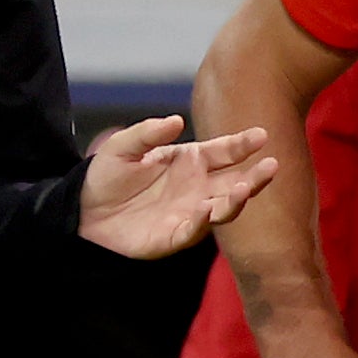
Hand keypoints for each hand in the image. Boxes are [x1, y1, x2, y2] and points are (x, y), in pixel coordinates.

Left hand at [79, 116, 277, 258]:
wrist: (84, 213)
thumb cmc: (106, 177)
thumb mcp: (123, 147)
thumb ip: (148, 132)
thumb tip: (177, 120)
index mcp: (190, 161)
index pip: (224, 152)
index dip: (243, 144)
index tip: (261, 135)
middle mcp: (197, 187)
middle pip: (235, 181)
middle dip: (255, 175)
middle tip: (273, 164)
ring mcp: (190, 212)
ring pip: (224, 207)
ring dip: (238, 200)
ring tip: (246, 188)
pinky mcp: (176, 236)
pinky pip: (196, 230)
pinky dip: (203, 222)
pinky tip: (208, 211)